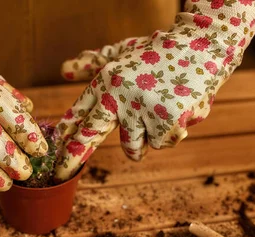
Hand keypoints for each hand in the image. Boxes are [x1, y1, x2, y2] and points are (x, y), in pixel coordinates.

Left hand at [55, 0, 254, 180]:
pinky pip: (161, 143)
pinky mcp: (166, 121)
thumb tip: (63, 70)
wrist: (204, 45)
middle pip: (90, 136)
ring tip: (158, 110)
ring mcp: (142, 110)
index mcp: (106, 82)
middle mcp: (119, 96)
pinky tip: (178, 109)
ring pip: (134, 147)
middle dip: (72, 158)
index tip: (50, 150)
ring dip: (145, 137)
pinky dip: (171, 131)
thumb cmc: (159, 52)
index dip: (64, 133)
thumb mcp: (122, 54)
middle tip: (61, 173)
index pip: (79, 113)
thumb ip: (93, 64)